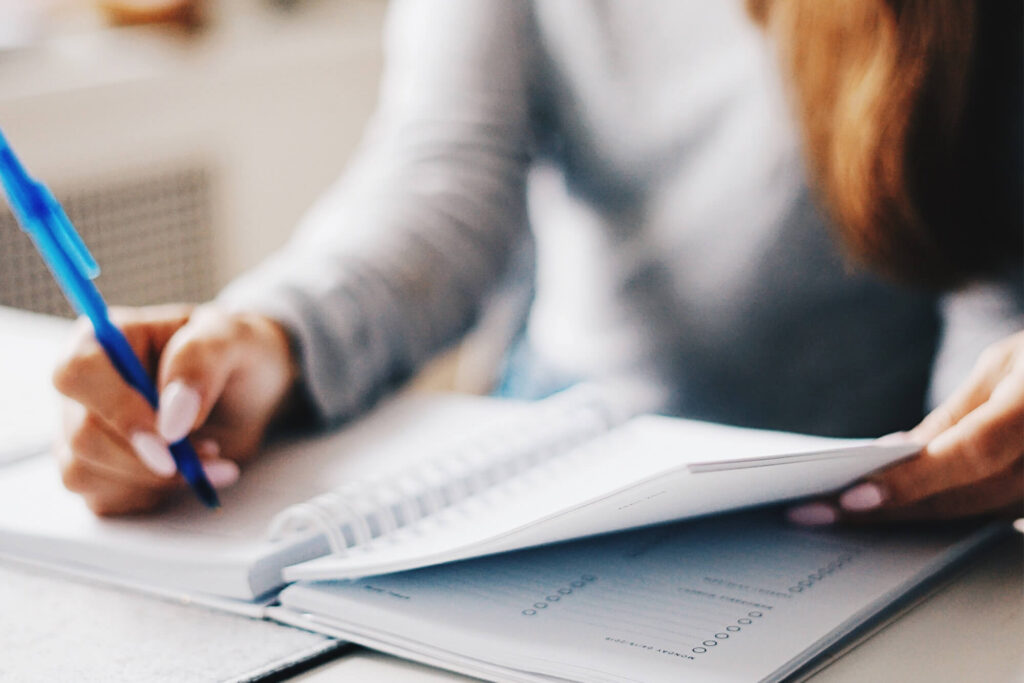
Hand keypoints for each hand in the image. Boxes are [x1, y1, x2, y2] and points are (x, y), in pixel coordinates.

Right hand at [53, 304, 298, 515]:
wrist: (252, 390)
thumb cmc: (236, 353)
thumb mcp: (232, 338)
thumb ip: (199, 363)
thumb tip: (171, 417)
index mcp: (104, 339)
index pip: (78, 374)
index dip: (118, 410)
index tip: (170, 436)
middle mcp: (85, 386)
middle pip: (82, 434)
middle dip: (149, 457)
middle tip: (210, 450)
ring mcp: (85, 430)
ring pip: (85, 472)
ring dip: (155, 479)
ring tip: (208, 455)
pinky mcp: (98, 470)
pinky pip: (103, 498)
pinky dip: (152, 495)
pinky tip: (188, 474)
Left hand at [788, 331, 1023, 525]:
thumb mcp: (1006, 364)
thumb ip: (956, 415)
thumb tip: (898, 453)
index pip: (970, 454)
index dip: (911, 481)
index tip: (852, 499)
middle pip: (965, 497)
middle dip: (888, 509)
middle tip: (816, 514)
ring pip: (977, 516)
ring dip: (909, 519)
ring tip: (840, 517)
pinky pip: (997, 517)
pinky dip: (945, 514)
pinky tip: (897, 512)